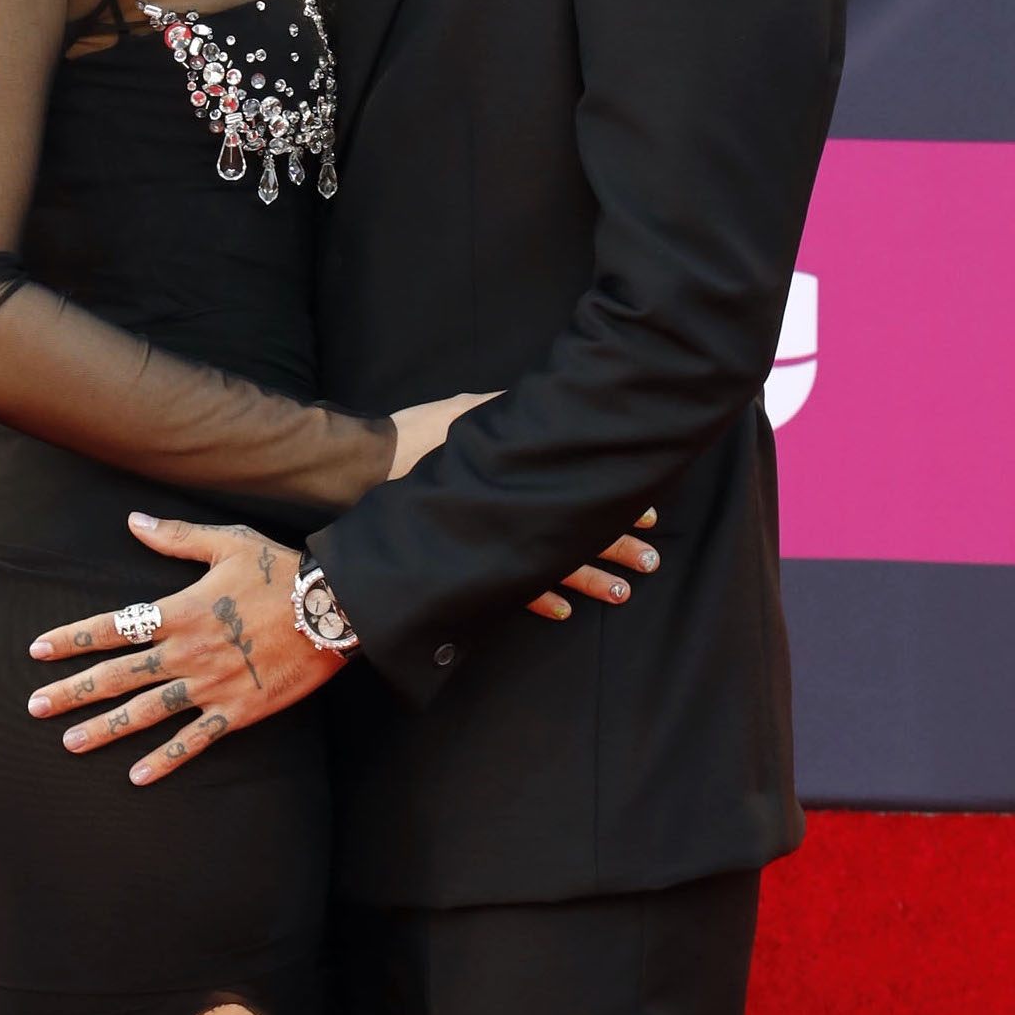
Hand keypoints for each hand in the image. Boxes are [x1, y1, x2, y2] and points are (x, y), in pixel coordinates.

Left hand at [25, 516, 335, 786]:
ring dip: (106, 728)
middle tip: (35, 706)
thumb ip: (176, 536)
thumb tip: (133, 520)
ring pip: (147, 712)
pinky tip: (136, 776)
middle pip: (119, 674)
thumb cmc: (281, 571)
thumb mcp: (229, 543)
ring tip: (69, 742)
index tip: (38, 650)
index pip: (114, 626)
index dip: (73, 638)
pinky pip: (194, 740)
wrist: (333, 610)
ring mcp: (211, 685)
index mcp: (182, 610)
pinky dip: (165, 760)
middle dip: (73, 690)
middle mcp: (188, 652)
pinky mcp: (237, 711)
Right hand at [388, 393, 661, 622]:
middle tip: (650, 561)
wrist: (365, 467)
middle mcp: (508, 512)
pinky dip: (537, 599)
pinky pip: (508, 590)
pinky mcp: (466, 561)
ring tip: (622, 593)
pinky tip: (561, 611)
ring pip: (550, 568)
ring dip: (589, 582)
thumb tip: (546, 403)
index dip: (616, 506)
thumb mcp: (466, 413)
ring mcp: (489, 541)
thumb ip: (507, 413)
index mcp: (516, 476)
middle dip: (615, 548)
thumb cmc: (415, 435)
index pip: (579, 492)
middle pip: (574, 535)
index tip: (649, 515)